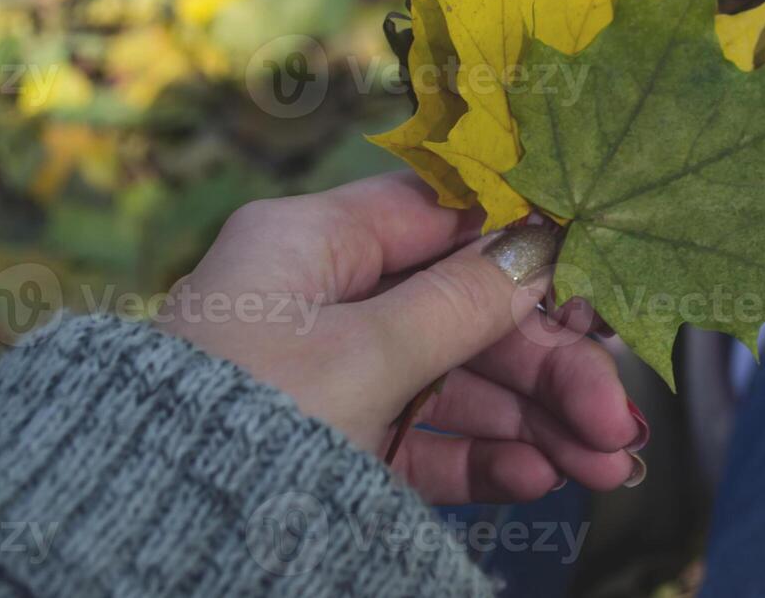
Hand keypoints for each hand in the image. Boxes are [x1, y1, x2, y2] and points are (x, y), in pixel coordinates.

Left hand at [155, 171, 646, 504]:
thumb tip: (538, 244)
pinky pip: (428, 438)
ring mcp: (334, 375)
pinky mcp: (341, 444)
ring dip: (535, 421)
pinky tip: (539, 477)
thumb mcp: (364, 354)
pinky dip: (484, 458)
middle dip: (548, 366)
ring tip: (603, 463)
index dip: (520, 245)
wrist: (148, 546)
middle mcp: (323, 299)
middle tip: (616, 416)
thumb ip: (462, 300)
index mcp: (309, 243)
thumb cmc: (246, 422)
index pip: (440, 218)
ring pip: (457, 382)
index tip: (591, 278)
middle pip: (463, 312)